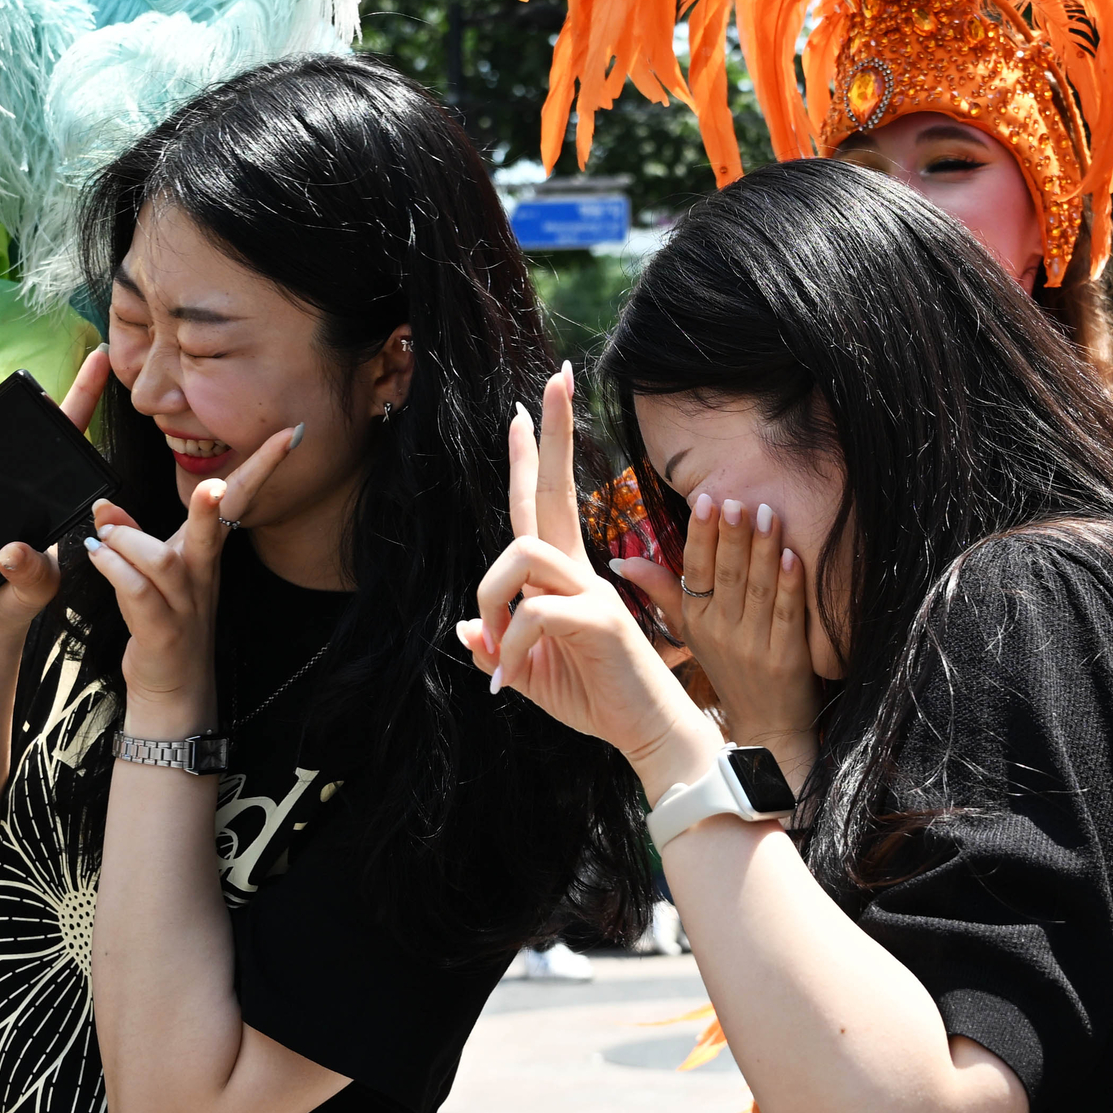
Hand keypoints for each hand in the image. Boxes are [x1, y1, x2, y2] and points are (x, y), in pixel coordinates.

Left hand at [86, 424, 299, 722]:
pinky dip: (113, 569)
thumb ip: (129, 537)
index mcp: (207, 553)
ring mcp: (185, 605)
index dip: (265, 466)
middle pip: (215, 530)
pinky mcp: (162, 632)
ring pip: (163, 561)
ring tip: (104, 536)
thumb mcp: (155, 574)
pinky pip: (138, 593)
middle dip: (214, 506)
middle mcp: (202, 574)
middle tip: (214, 485)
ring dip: (128, 541)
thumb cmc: (165, 621)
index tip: (292, 433)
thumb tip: (105, 508)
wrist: (174, 687)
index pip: (240, 500)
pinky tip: (96, 556)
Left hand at [458, 370, 712, 792]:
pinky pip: (533, 612)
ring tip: (493, 650)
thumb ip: (501, 646)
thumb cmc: (598, 700)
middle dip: (552, 434)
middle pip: (554, 490)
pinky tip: (507, 683)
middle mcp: (581, 571)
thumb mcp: (532, 673)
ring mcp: (593, 590)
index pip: (541, 504)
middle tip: (555, 378)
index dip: (531, 457)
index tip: (523, 410)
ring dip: (491, 598)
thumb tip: (465, 626)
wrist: (648, 734)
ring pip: (521, 551)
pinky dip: (509, 647)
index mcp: (566, 576)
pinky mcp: (598, 619)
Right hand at [616, 493, 833, 753]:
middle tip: (735, 500)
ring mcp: (753, 646)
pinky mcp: (786, 659)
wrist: (768, 728)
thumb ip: (662, 592)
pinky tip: (794, 556)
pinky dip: (790, 585)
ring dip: (762, 550)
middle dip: (730, 535)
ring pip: (756, 590)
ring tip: (767, 513)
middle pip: (725, 575)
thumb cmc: (730, 670)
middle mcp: (721, 633)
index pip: (694, 571)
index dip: (701, 535)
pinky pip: (787, 615)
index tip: (705, 499)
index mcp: (697, 621)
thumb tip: (621, 561)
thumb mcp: (690, 632)